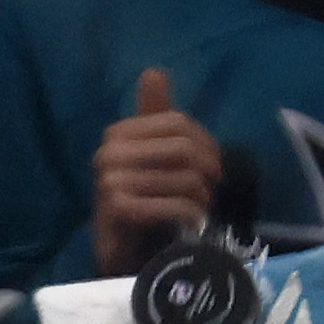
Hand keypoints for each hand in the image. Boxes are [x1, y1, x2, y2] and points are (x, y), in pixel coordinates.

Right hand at [93, 66, 222, 274]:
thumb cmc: (140, 200)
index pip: (177, 122)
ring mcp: (111, 181)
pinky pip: (173, 204)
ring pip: (182, 177)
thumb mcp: (151, 155)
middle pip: (182, 147)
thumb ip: (155, 117)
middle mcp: (110, 152)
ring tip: (200, 209)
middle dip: (207, 170)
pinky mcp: (119, 209)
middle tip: (211, 190)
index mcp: (118, 133)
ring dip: (201, 197)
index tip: (213, 167)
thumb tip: (153, 71)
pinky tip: (193, 223)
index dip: (205, 143)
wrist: (119, 251)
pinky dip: (191, 215)